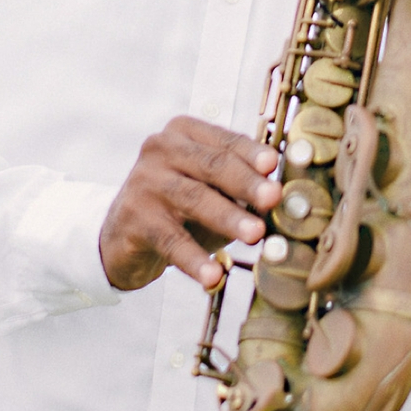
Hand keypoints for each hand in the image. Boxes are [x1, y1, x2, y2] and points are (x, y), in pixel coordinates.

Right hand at [99, 115, 280, 292]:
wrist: (125, 235)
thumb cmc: (182, 208)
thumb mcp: (212, 190)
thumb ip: (243, 187)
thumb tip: (286, 198)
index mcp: (184, 133)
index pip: (225, 141)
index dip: (251, 153)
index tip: (274, 164)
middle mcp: (160, 149)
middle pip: (211, 164)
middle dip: (246, 183)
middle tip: (273, 198)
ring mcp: (144, 181)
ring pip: (194, 198)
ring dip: (228, 218)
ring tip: (255, 235)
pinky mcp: (134, 217)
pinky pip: (171, 240)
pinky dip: (194, 259)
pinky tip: (213, 276)